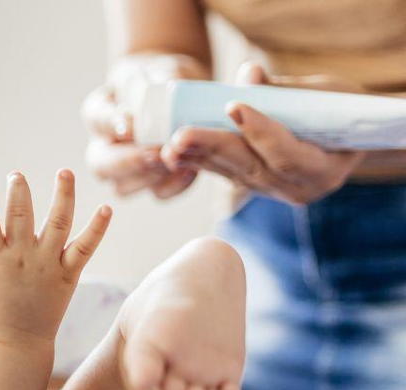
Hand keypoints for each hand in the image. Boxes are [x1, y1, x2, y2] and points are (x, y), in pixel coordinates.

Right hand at [0, 170, 111, 342]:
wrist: (16, 345)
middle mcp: (21, 258)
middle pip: (21, 215)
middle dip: (19, 191)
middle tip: (17, 175)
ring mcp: (46, 265)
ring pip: (57, 223)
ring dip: (62, 196)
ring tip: (65, 173)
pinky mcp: (68, 275)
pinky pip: (85, 248)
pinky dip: (97, 229)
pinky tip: (106, 208)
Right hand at [84, 84, 199, 198]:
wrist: (182, 93)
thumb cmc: (167, 78)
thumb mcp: (163, 70)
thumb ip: (162, 80)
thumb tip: (166, 93)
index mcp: (100, 112)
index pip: (97, 118)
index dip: (111, 124)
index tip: (129, 125)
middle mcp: (104, 146)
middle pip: (99, 164)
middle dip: (127, 162)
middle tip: (154, 152)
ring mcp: (125, 170)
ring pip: (122, 187)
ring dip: (150, 177)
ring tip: (175, 160)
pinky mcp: (153, 182)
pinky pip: (157, 193)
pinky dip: (174, 185)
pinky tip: (190, 169)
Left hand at [162, 63, 366, 204]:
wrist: (345, 136)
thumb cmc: (341, 109)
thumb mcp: (325, 93)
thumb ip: (286, 89)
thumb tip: (248, 73)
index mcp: (323, 170)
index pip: (286, 156)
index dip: (260, 131)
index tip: (234, 105)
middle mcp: (296, 188)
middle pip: (250, 167)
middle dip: (214, 148)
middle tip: (182, 135)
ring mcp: (272, 191)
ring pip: (231, 172)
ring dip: (196, 157)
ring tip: (169, 145)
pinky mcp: (251, 185)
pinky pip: (223, 172)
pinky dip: (198, 160)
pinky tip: (173, 153)